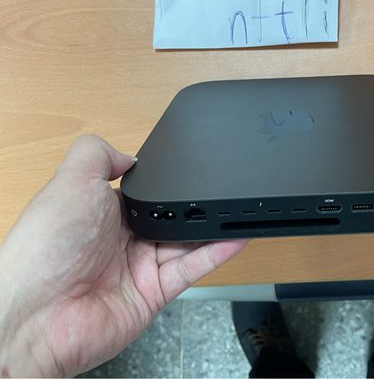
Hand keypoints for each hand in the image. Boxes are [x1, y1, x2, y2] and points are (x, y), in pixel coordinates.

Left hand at [0, 135, 246, 376]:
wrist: (37, 315)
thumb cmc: (45, 248)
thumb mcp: (69, 181)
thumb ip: (98, 155)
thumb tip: (129, 155)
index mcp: (101, 211)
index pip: (146, 193)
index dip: (167, 184)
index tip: (192, 170)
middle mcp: (122, 240)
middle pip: (170, 218)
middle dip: (194, 206)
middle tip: (222, 191)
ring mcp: (139, 268)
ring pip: (187, 243)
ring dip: (213, 228)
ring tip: (237, 210)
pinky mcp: (153, 294)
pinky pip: (191, 270)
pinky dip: (216, 254)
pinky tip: (235, 237)